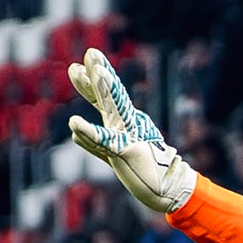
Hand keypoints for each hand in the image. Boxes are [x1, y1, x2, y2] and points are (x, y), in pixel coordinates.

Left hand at [65, 48, 198, 215]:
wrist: (168, 190)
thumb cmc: (144, 171)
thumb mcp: (114, 155)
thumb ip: (95, 143)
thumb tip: (75, 135)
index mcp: (123, 123)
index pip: (106, 99)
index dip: (91, 82)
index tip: (77, 66)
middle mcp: (127, 124)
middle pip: (110, 95)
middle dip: (99, 73)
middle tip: (91, 52)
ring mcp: (129, 135)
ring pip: (113, 108)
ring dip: (101, 89)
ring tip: (89, 71)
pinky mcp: (128, 151)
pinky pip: (106, 141)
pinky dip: (90, 132)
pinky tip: (74, 124)